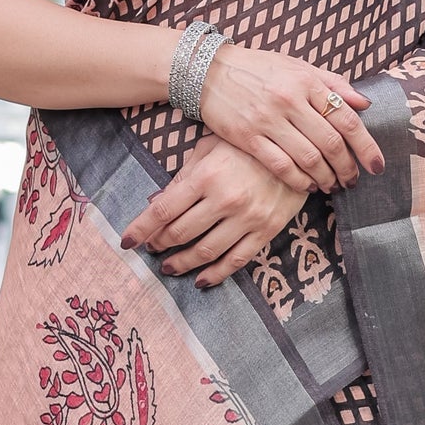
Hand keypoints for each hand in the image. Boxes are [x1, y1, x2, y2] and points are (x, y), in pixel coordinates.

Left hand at [121, 136, 308, 288]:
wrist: (298, 148)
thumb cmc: (246, 145)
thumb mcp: (210, 149)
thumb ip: (183, 176)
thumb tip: (155, 204)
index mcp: (206, 176)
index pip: (163, 210)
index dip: (140, 229)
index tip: (126, 242)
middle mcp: (225, 199)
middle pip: (180, 233)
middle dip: (160, 245)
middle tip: (151, 249)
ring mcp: (247, 218)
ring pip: (206, 251)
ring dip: (182, 263)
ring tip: (170, 267)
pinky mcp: (266, 231)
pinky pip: (236, 260)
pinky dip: (216, 274)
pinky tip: (201, 280)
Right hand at [195, 42, 384, 191]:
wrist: (208, 71)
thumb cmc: (257, 69)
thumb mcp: (297, 66)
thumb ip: (332, 83)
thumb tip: (364, 104)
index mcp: (306, 81)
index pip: (346, 118)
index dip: (366, 146)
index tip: (376, 165)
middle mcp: (290, 100)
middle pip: (331, 142)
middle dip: (348, 167)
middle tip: (353, 180)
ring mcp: (268, 120)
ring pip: (309, 157)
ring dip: (326, 177)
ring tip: (333, 185)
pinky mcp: (248, 137)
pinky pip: (281, 166)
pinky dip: (299, 180)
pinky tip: (308, 186)